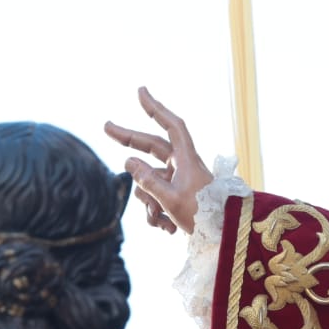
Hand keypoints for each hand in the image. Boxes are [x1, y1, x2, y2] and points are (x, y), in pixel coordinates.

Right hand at [105, 87, 213, 234]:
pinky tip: (169, 229)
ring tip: (162, 219)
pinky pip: (155, 199)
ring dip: (149, 203)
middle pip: (151, 147)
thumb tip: (128, 161)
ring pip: (149, 182)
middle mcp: (182, 165)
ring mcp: (178, 180)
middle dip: (129, 141)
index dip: (156, 108)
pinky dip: (156, 214)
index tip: (140, 91)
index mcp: (186, 159)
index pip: (171, 125)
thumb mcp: (170, 199)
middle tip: (105, 126)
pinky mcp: (176, 195)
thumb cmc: (202, 215)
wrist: (223, 236)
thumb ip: (148, 181)